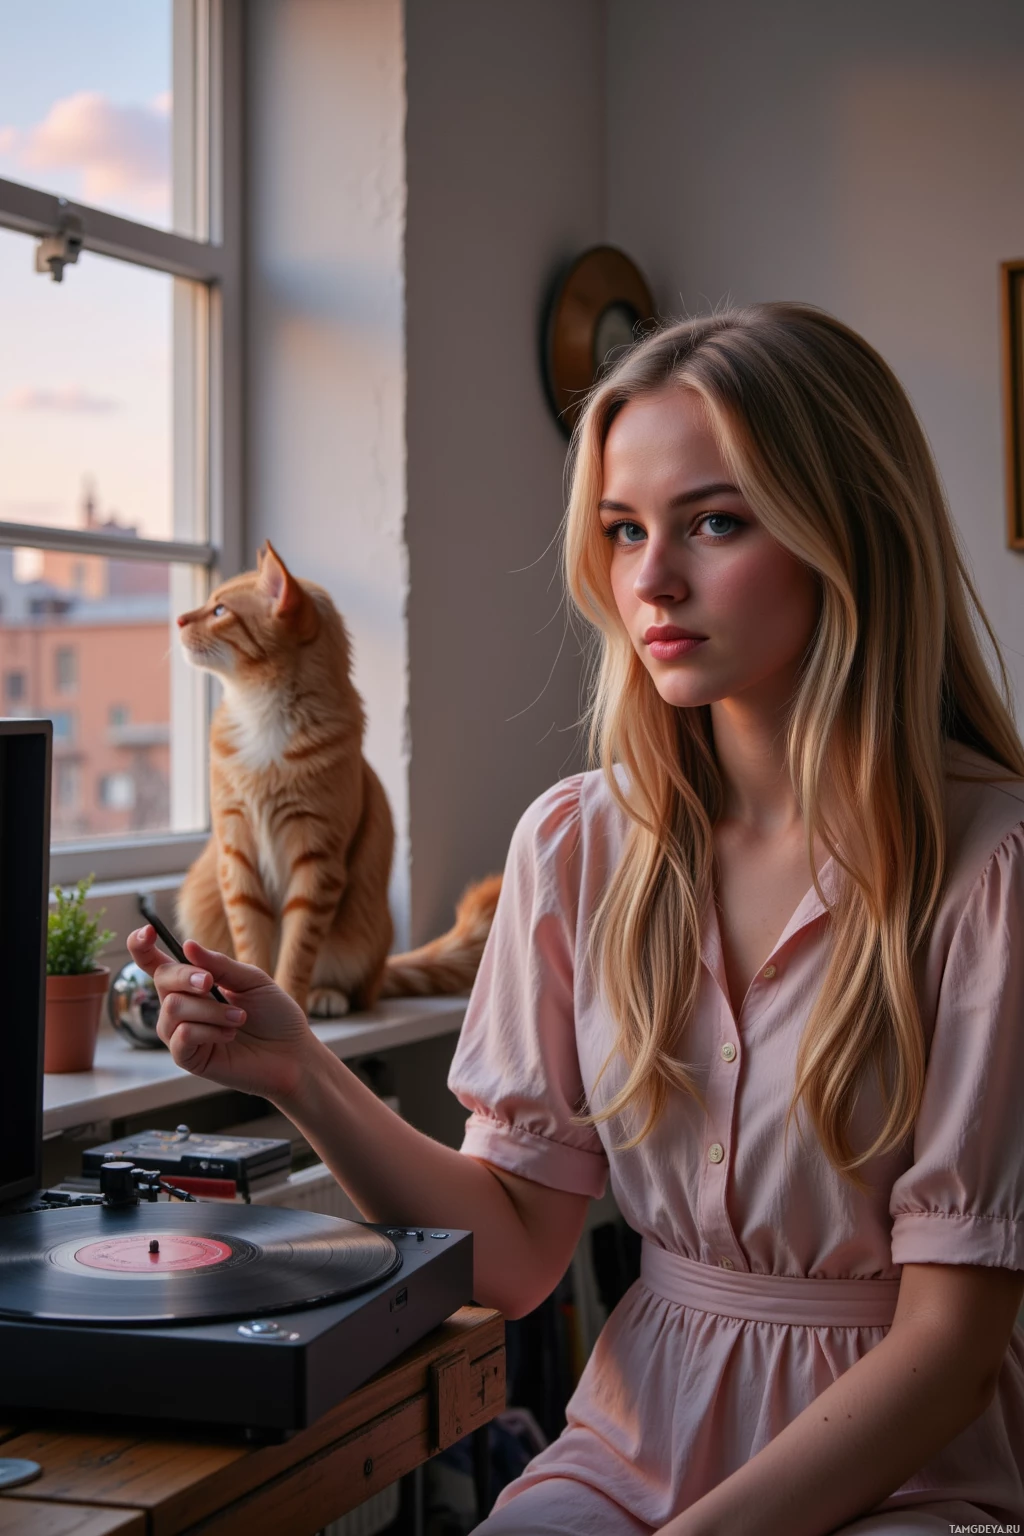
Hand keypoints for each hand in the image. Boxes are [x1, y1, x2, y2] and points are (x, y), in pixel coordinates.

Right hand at [126, 926, 317, 1102]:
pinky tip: (229, 1035)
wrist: (292, 1053)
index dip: (142, 947)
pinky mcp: (188, 1057)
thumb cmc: (274, 1015)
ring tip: (238, 1019)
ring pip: (173, 1008)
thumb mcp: (252, 980)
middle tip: (210, 983)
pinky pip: (181, 1036)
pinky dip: (209, 1030)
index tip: (148, 931)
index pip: (155, 963)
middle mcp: (181, 1006)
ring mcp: (181, 1033)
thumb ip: (220, 965)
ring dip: (210, 1010)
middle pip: (162, 979)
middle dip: (186, 976)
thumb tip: (188, 946)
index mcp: (193, 983)